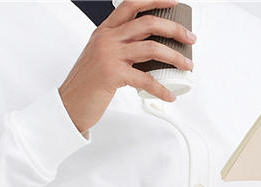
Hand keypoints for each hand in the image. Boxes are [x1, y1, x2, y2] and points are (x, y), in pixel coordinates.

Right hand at [58, 0, 195, 135]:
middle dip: (174, 28)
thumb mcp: (101, 56)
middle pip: (147, 23)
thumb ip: (120, 48)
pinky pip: (145, 80)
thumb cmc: (88, 83)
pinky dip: (161, 88)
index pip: (131, 5)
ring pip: (151, 48)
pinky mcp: (113, 75)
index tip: (173, 1)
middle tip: (190, 38)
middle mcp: (107, 38)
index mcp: (105, 31)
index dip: (154, 0)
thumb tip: (150, 51)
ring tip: (188, 65)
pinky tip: (170, 95)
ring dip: (175, 57)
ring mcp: (109, 55)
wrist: (69, 102)